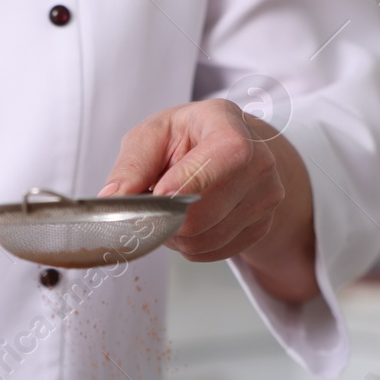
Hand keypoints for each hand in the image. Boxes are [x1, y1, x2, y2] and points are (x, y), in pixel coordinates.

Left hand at [100, 99, 318, 303]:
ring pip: (203, 239)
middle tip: (154, 201)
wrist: (231, 150)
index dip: (186, 183)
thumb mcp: (153, 135)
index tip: (158, 194)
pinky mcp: (261, 227)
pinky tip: (190, 220)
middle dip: (165, 216)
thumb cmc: (189, 138)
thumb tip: (113, 199)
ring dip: (175, 233)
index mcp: (230, 127)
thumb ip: (132, 165)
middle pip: (202, 214)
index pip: (221, 159)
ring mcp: (266, 199)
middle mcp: (259, 163)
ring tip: (171, 208)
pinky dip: (191, 244)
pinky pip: (212, 252)